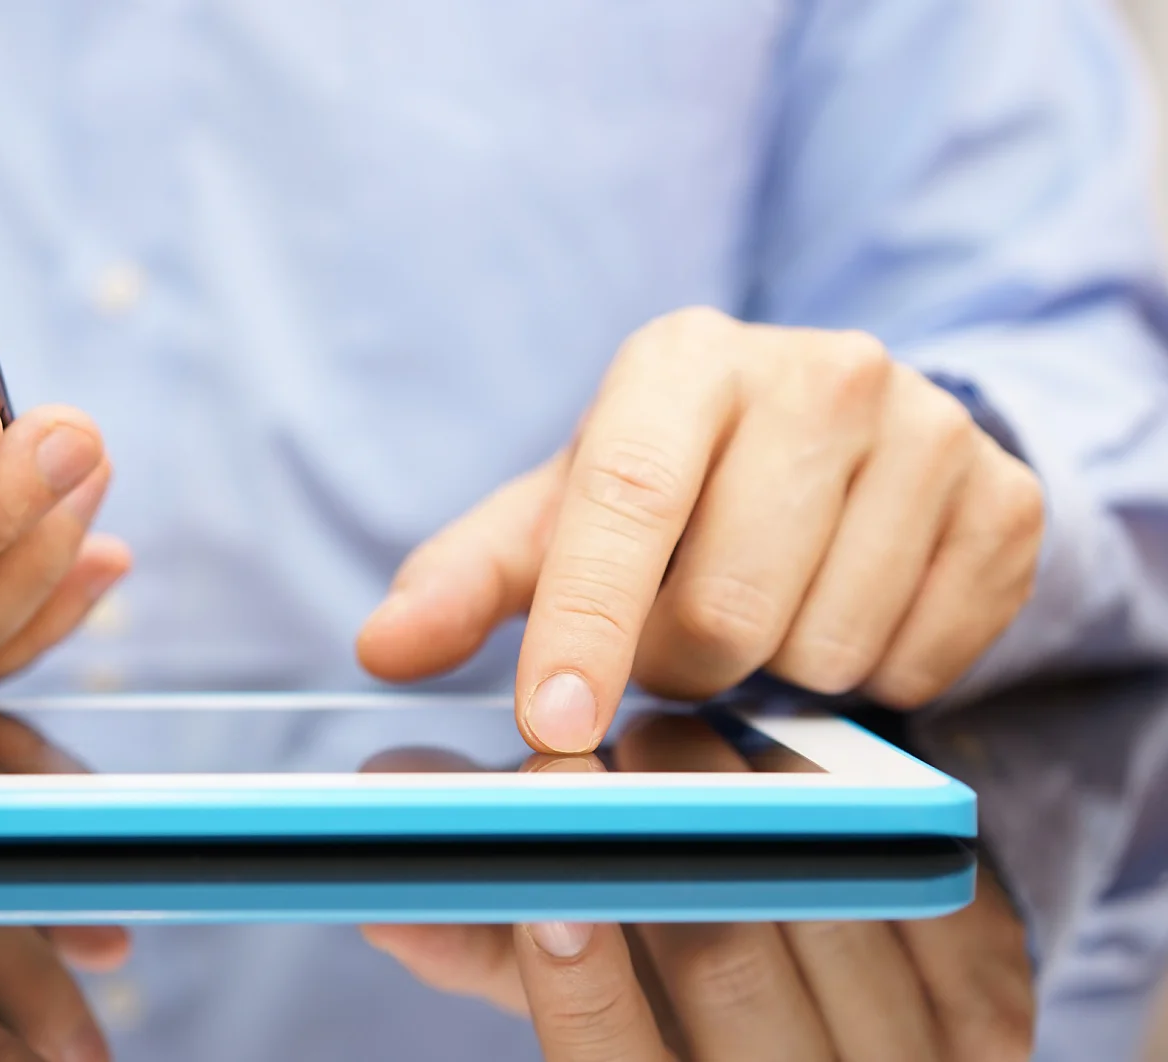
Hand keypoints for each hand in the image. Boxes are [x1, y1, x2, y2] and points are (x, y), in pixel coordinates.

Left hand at [359, 307, 1043, 751]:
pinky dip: (870, 673)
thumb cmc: (672, 484)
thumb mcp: (563, 514)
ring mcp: (929, 433)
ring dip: (774, 668)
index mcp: (683, 360)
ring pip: (826, 646)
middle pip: (727, 609)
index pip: (628, 499)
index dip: (586, 625)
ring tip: (764, 606)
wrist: (835, 439)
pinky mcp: (1007, 502)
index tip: (554, 725)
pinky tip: (846, 609)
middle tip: (681, 625)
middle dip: (683, 659)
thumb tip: (383, 645)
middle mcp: (820, 373)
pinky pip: (924, 662)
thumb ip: (468, 578)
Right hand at [363, 716, 1035, 1061]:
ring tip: (688, 737)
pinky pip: (920, 889)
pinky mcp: (997, 1014)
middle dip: (660, 841)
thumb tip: (383, 895)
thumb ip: (480, 939)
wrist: (845, 1032)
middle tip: (610, 743)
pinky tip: (789, 770)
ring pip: (825, 918)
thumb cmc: (674, 995)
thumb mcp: (577, 980)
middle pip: (728, 976)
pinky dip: (846, 812)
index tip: (547, 887)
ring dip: (749, 801)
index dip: (579, 988)